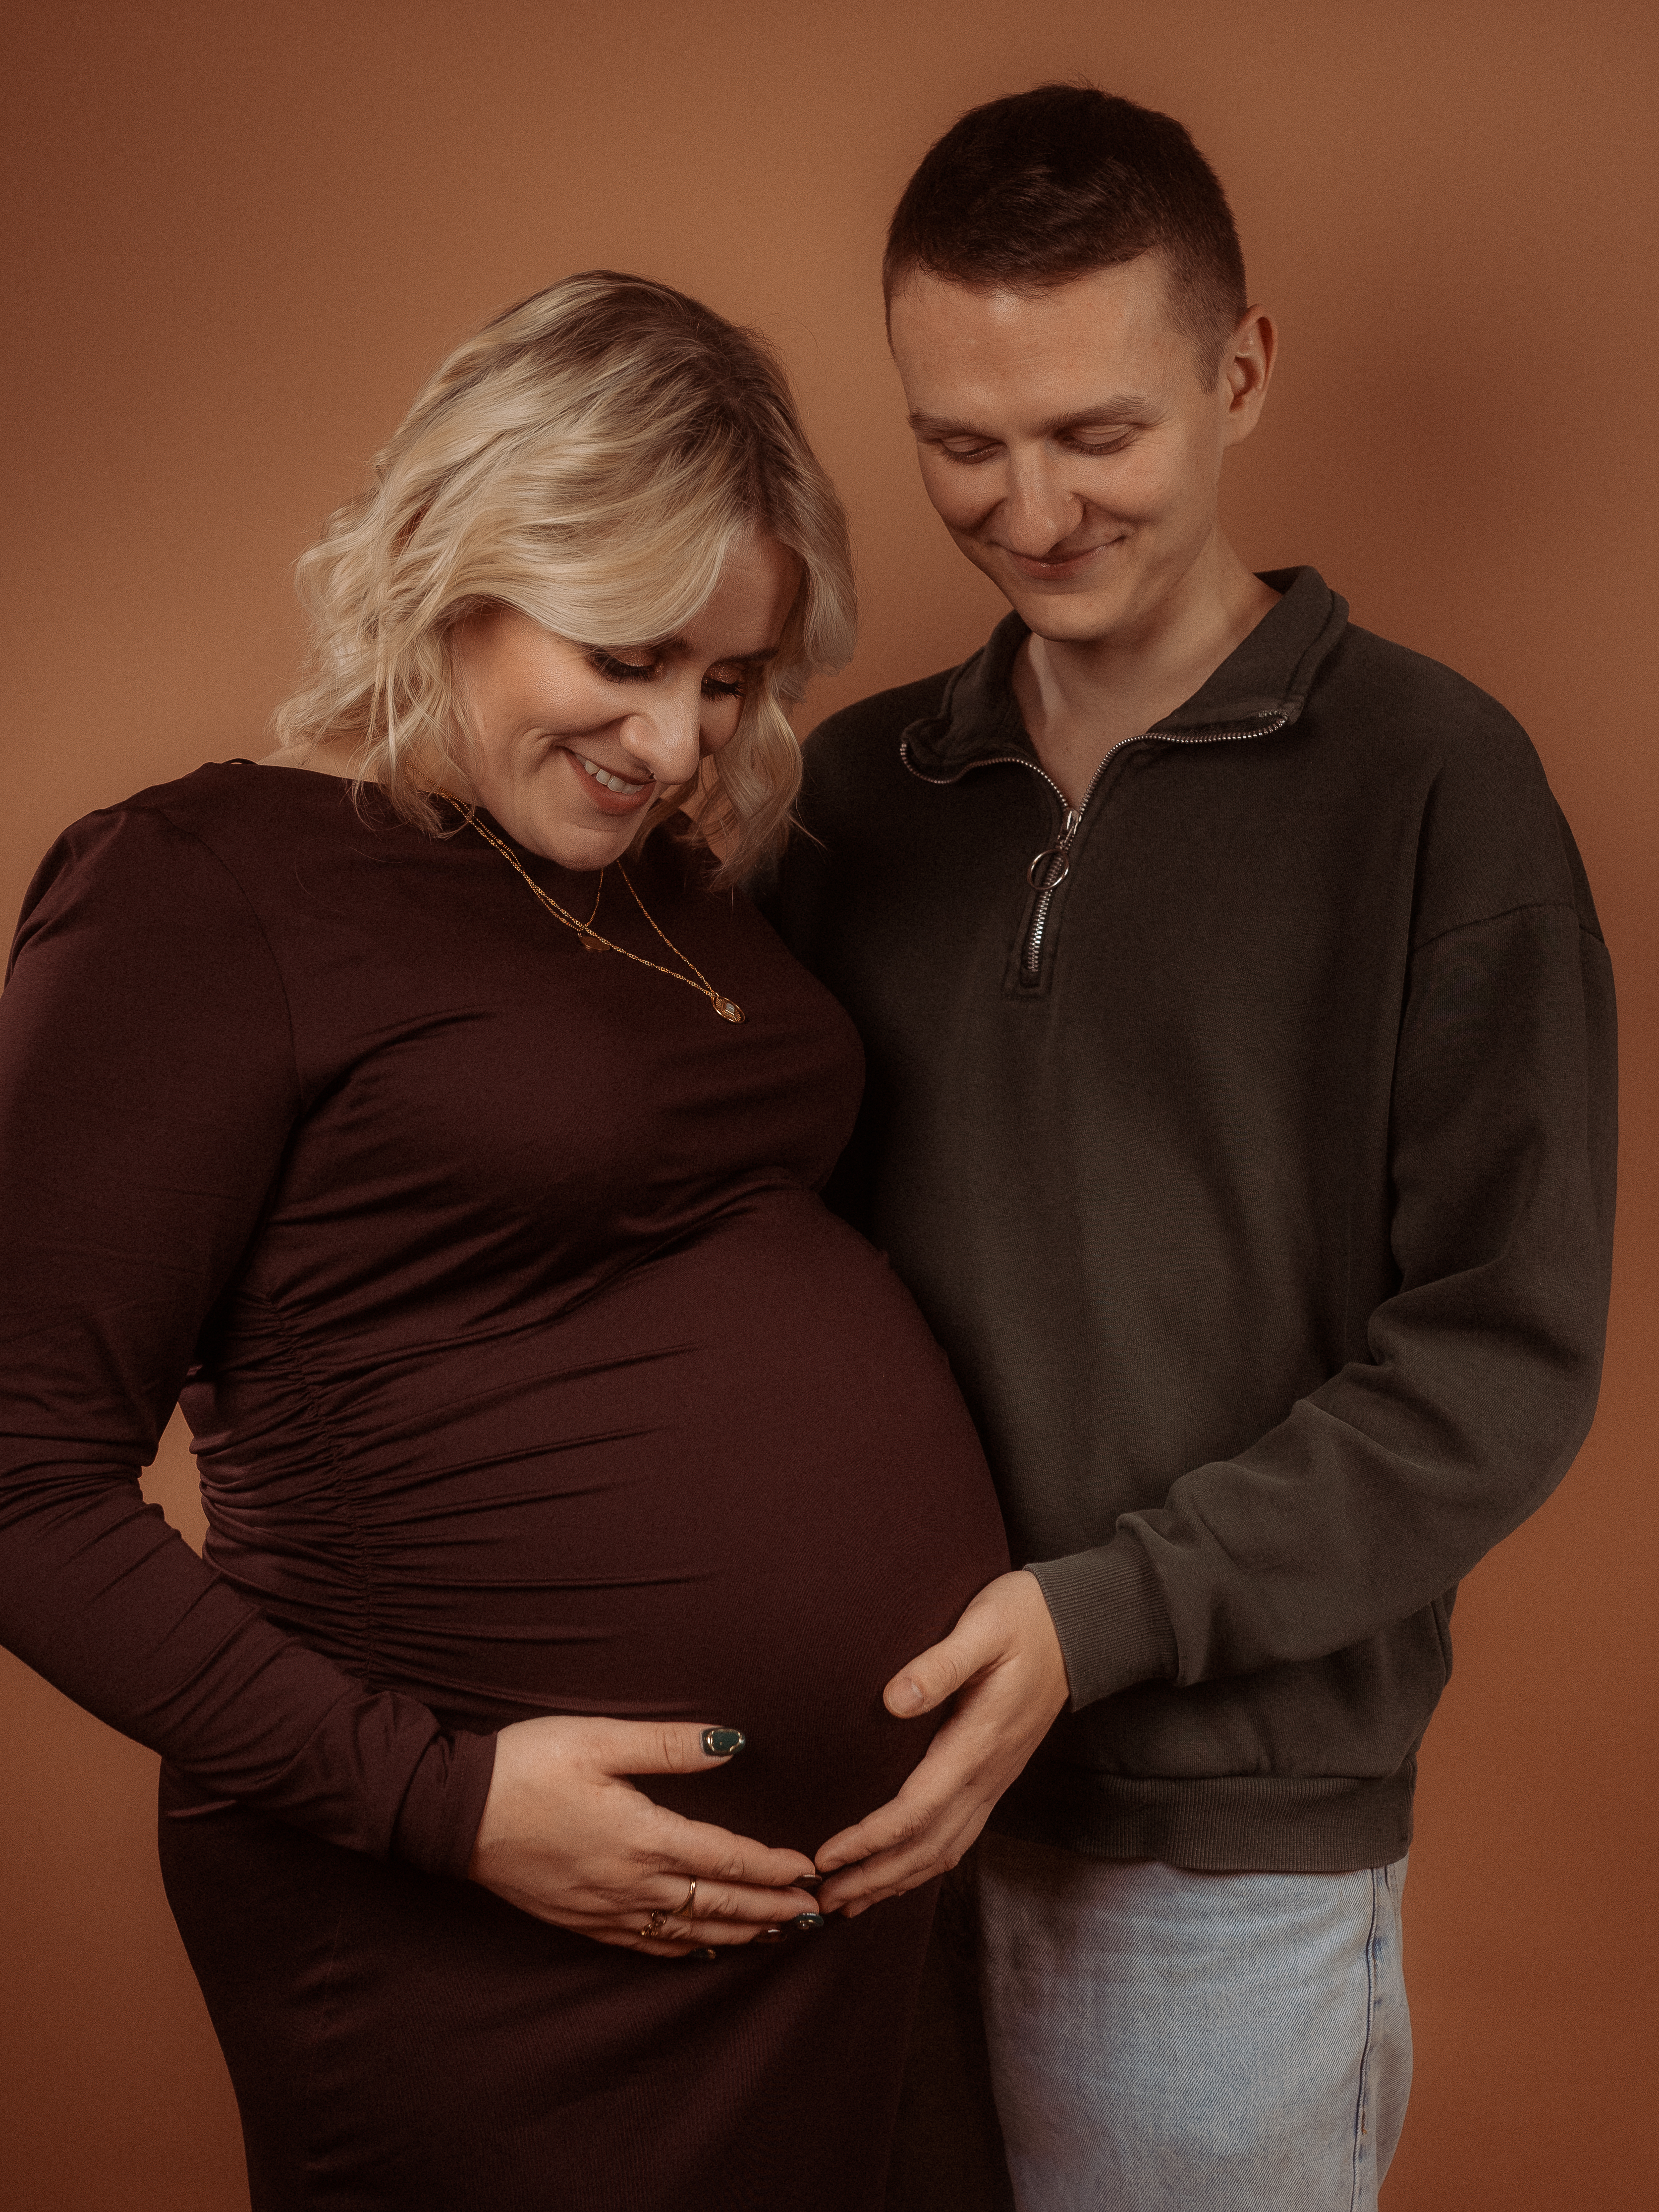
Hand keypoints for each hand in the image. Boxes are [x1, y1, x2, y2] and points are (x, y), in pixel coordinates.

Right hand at [468, 1715, 821, 1956]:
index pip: (725, 1858)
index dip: (772, 1868)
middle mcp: (630, 1882)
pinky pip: (645, 1944)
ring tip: (777, 1935)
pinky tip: (702, 1949)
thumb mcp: (599, 1739)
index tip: (808, 1871)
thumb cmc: (526, 1765)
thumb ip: (670, 1745)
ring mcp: (604, 1907)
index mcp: (642, 1836)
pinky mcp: (579, 1918)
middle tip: (814, 1914)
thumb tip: (732, 1742)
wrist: (455, 1812)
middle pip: (716, 1903)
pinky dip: (684, 1949)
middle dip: (771, 1909)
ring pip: (687, 1931)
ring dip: (738, 1933)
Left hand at [814, 1570, 1069, 1916]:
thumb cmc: (1024, 1619)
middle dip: (874, 1878)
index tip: (826, 1856)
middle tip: (822, 1900)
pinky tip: (899, 1870)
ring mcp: (994, 1780)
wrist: (1081, 1629)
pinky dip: (923, 1864)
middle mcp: (987, 1774)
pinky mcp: (995, 1777)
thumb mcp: (982, 1626)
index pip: (916, 1810)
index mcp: (977, 1742)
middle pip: (926, 1847)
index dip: (869, 1840)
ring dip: (896, 1880)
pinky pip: (959, 1837)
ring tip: (850, 1900)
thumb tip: (894, 1700)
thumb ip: (940, 1665)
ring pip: (944, 1851)